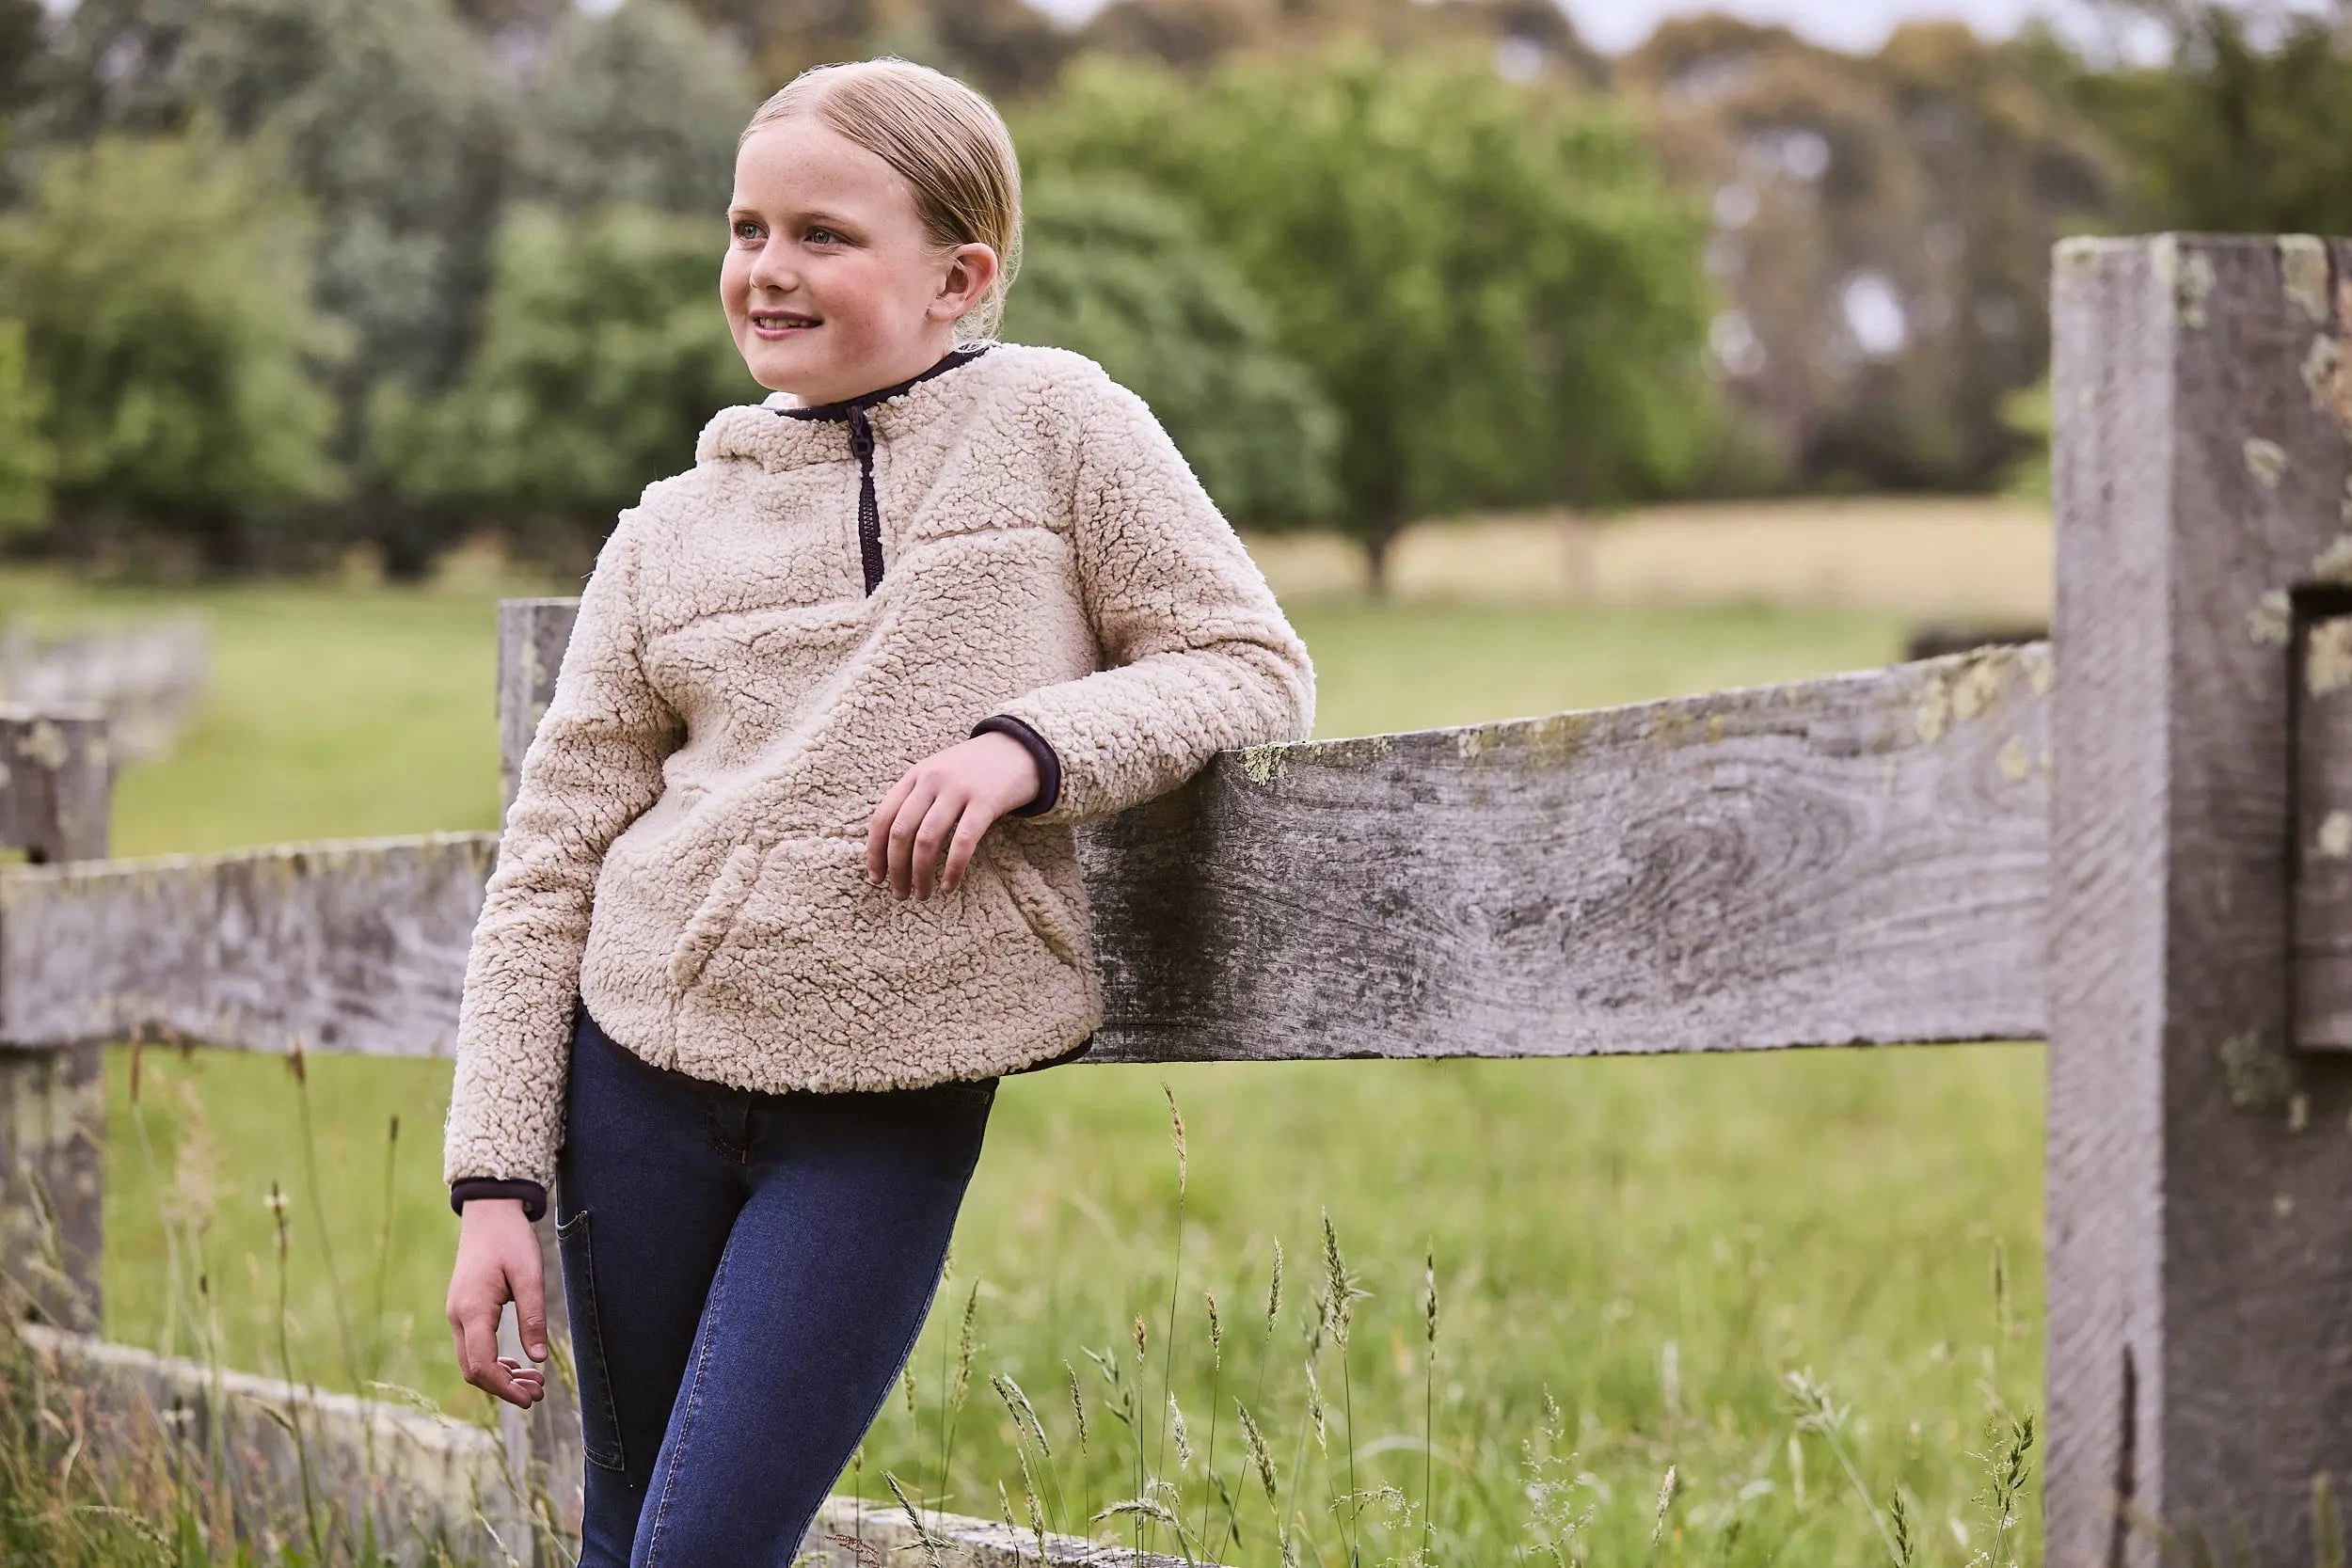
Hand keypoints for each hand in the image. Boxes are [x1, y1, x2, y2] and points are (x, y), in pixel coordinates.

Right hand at [446, 1199, 548, 1409]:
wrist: (489, 1213)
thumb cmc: (511, 1239)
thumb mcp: (530, 1275)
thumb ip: (533, 1317)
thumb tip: (539, 1359)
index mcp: (471, 1309)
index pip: (482, 1364)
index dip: (505, 1387)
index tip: (531, 1398)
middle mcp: (457, 1316)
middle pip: (474, 1369)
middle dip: (504, 1387)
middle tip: (539, 1393)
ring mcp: (457, 1314)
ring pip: (473, 1360)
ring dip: (501, 1376)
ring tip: (535, 1381)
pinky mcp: (464, 1310)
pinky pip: (474, 1346)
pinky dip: (494, 1361)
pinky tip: (518, 1364)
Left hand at [868, 731, 1041, 899]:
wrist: (1019, 748)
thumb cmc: (975, 769)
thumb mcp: (939, 773)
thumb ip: (917, 798)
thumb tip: (893, 845)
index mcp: (916, 775)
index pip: (883, 817)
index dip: (875, 852)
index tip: (876, 878)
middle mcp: (932, 780)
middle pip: (902, 832)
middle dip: (896, 869)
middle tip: (899, 894)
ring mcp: (958, 789)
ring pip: (927, 840)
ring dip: (920, 874)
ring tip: (922, 894)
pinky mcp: (986, 802)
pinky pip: (963, 842)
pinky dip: (953, 868)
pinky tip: (949, 886)